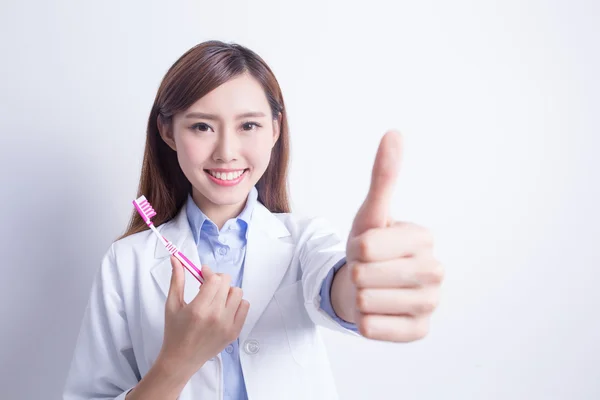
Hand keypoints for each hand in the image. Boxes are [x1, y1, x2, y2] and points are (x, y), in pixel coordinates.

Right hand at [157, 257, 249, 375]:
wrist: (181, 359)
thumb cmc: (174, 332)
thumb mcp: (172, 304)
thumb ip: (176, 279)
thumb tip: (176, 258)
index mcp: (199, 309)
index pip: (214, 280)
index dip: (208, 272)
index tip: (202, 273)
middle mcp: (216, 317)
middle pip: (227, 283)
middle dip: (217, 280)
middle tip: (207, 285)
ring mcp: (227, 325)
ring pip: (238, 293)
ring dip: (227, 291)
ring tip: (216, 297)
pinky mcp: (235, 332)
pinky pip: (244, 306)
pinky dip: (236, 303)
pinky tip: (224, 307)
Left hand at [346, 131, 443, 341]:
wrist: (366, 287)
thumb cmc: (368, 249)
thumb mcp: (371, 213)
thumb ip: (383, 176)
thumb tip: (394, 133)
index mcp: (424, 239)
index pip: (366, 246)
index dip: (355, 248)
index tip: (366, 248)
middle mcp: (435, 271)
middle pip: (365, 276)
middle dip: (356, 273)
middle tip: (367, 271)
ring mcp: (430, 304)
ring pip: (367, 302)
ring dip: (358, 296)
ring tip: (371, 289)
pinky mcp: (418, 332)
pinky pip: (372, 328)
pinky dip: (364, 320)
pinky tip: (375, 311)